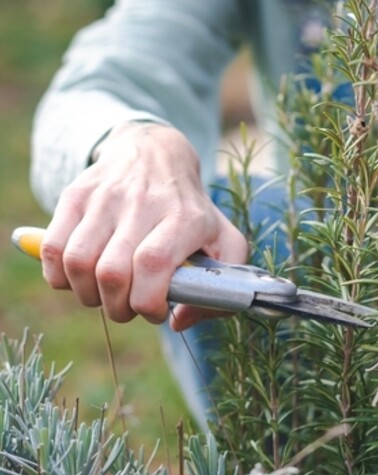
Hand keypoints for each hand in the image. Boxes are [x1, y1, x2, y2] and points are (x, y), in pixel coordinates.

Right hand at [39, 122, 248, 329]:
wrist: (156, 153)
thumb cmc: (191, 211)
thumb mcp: (225, 241)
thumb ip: (218, 290)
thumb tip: (178, 320)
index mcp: (185, 218)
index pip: (153, 264)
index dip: (147, 301)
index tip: (156, 311)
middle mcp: (143, 203)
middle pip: (112, 272)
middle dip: (117, 307)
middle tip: (128, 306)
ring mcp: (106, 198)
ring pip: (78, 262)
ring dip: (88, 295)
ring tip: (104, 294)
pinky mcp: (75, 195)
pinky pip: (54, 248)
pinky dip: (59, 276)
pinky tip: (79, 278)